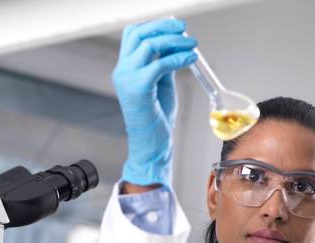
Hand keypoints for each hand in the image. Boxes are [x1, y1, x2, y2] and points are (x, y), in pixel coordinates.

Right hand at [113, 19, 197, 186]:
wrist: (151, 145)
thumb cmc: (156, 118)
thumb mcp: (161, 84)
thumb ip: (163, 64)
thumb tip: (176, 46)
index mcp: (125, 69)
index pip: (133, 34)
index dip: (155, 26)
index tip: (176, 27)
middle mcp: (122, 71)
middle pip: (139, 34)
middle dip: (164, 27)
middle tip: (184, 30)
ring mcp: (127, 80)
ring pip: (149, 45)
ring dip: (174, 41)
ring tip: (191, 45)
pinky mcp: (138, 89)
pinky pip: (159, 65)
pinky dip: (178, 58)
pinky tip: (190, 59)